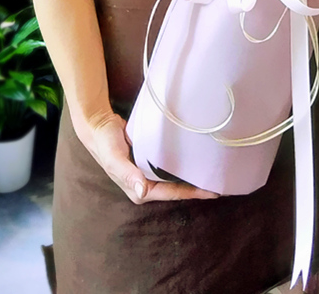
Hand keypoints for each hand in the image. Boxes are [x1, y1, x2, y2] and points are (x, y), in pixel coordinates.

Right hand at [79, 111, 219, 204]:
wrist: (98, 125)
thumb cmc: (105, 144)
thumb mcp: (114, 159)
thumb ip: (128, 175)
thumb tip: (142, 191)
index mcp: (139, 190)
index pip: (171, 194)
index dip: (192, 194)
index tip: (213, 192)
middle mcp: (145, 185)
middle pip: (176, 189)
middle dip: (196, 188)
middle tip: (219, 183)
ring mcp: (148, 173)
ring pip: (174, 178)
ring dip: (191, 177)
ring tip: (212, 172)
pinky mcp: (149, 161)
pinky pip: (169, 166)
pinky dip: (182, 164)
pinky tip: (195, 158)